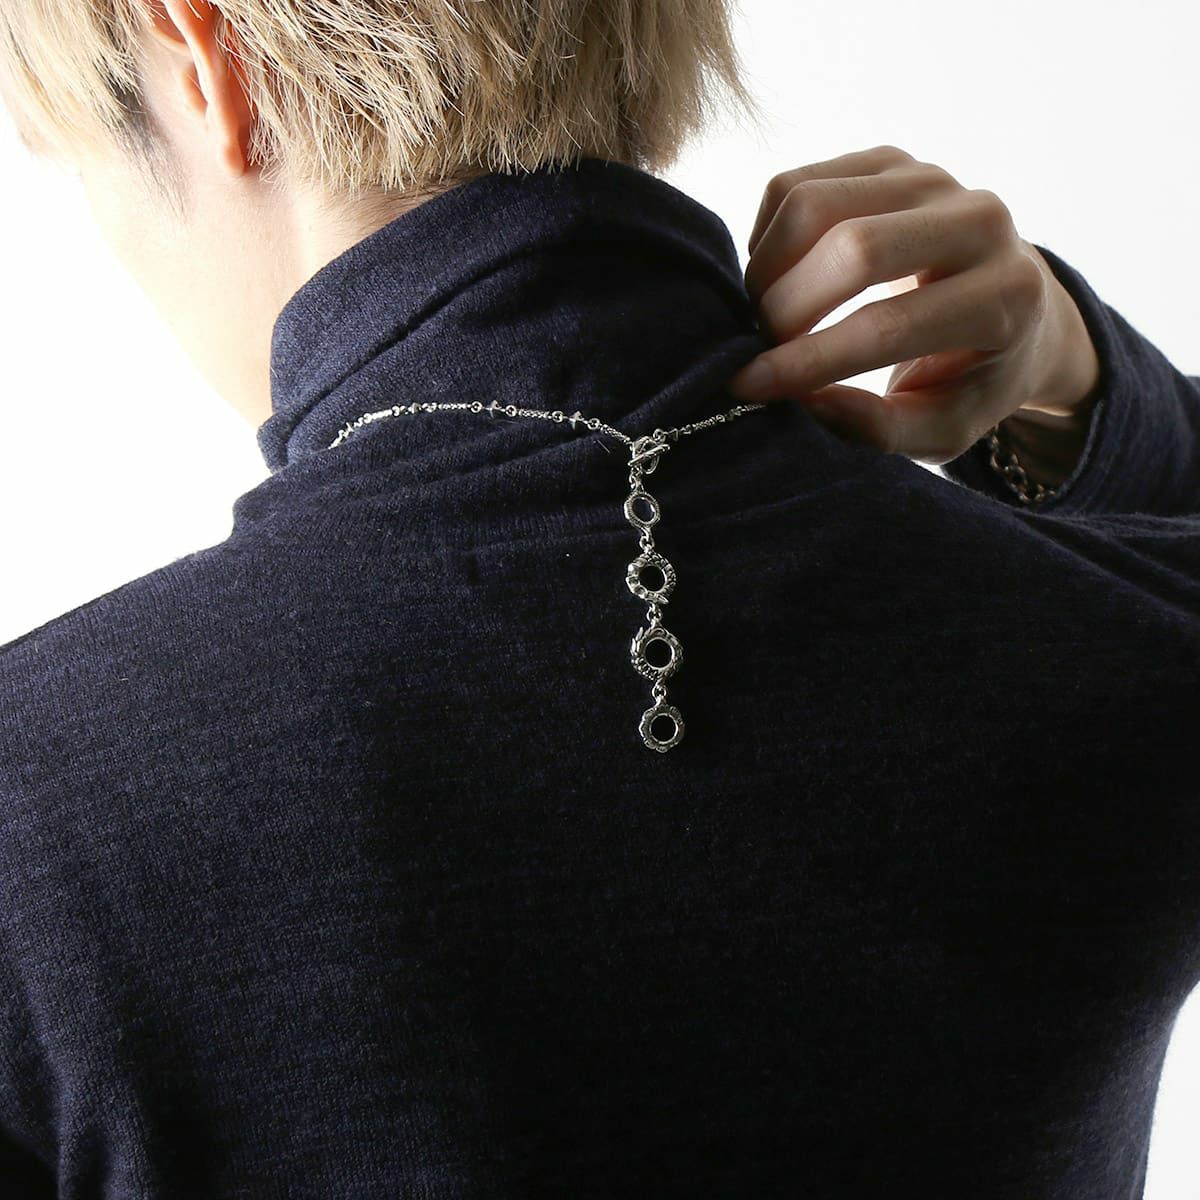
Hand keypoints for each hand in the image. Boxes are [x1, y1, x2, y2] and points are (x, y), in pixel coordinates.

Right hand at [731, 145, 1100, 466]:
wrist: (1013, 304)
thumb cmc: (969, 377)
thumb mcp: (942, 426)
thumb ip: (881, 429)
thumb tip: (806, 400)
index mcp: (1004, 297)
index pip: (886, 326)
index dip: (806, 360)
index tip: (747, 385)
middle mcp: (980, 221)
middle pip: (851, 247)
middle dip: (784, 307)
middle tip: (760, 348)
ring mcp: (933, 179)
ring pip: (812, 204)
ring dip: (766, 269)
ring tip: (767, 315)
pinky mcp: (891, 159)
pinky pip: (797, 185)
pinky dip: (767, 237)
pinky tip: (777, 279)